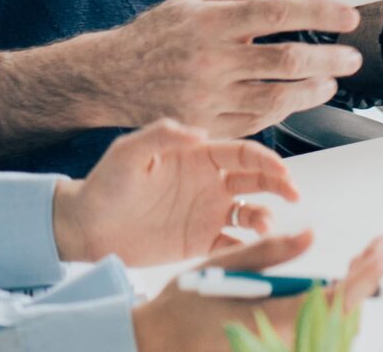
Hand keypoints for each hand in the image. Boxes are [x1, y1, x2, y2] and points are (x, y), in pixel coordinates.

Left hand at [52, 120, 296, 265]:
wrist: (89, 226)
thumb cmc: (106, 183)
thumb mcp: (129, 152)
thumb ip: (163, 136)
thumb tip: (200, 133)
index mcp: (197, 156)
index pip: (241, 153)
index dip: (265, 160)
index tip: (281, 171)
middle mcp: (209, 182)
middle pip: (255, 179)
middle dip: (279, 183)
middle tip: (293, 194)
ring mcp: (207, 212)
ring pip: (250, 211)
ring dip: (265, 217)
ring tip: (264, 227)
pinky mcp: (200, 241)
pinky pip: (232, 245)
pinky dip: (247, 248)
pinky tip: (249, 251)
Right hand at [92, 0, 360, 133]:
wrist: (110, 78)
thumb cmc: (156, 34)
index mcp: (211, 21)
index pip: (276, 12)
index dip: (318, 13)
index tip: (347, 16)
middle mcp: (211, 59)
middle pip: (285, 60)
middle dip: (328, 58)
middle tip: (351, 56)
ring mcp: (208, 97)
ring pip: (277, 98)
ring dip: (312, 91)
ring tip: (331, 82)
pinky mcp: (206, 127)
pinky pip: (256, 122)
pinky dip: (284, 111)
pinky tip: (297, 101)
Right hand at [130, 231, 382, 351]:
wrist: (156, 346)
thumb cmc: (182, 307)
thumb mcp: (221, 264)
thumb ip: (270, 251)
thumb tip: (310, 236)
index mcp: (274, 319)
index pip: (336, 298)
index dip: (366, 274)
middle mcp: (286, 344)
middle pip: (343, 316)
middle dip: (364, 281)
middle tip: (378, 250)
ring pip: (334, 329)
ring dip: (350, 297)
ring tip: (360, 265)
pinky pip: (315, 337)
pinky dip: (331, 313)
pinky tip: (333, 292)